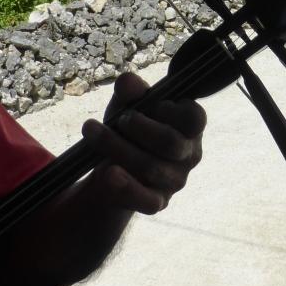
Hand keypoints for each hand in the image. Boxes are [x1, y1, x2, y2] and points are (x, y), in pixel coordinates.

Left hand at [80, 73, 205, 214]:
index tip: (147, 103)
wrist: (114, 167)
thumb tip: (128, 83)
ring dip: (117, 148)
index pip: (194, 118)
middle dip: (138, 128)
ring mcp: (176, 180)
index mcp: (190, 126)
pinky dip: (127, 187)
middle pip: (169, 142)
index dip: (169, 110)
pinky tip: (107, 174)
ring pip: (151, 167)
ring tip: (91, 132)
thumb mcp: (126, 105)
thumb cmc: (129, 129)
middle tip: (118, 119)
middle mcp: (189, 154)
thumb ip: (130, 91)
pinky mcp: (158, 202)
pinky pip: (147, 200)